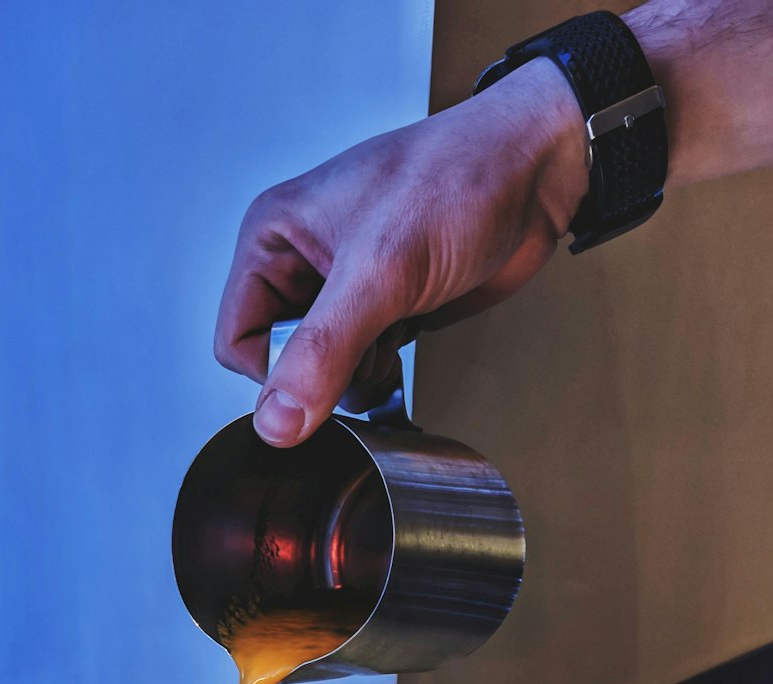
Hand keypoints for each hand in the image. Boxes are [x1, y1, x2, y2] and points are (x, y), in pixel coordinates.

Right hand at [215, 58, 587, 446]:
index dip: (276, 372)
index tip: (324, 372)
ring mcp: (344, 290)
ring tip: (394, 330)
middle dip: (325, 372)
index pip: (238, 341)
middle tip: (369, 342)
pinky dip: (384, 370)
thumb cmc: (459, 180)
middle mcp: (301, 263)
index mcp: (273, 236)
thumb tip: (277, 421)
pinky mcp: (383, 310)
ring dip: (359, 372)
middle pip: (281, 362)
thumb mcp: (380, 270)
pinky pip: (361, 367)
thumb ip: (323, 352)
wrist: (534, 174)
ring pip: (322, 372)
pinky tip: (409, 335)